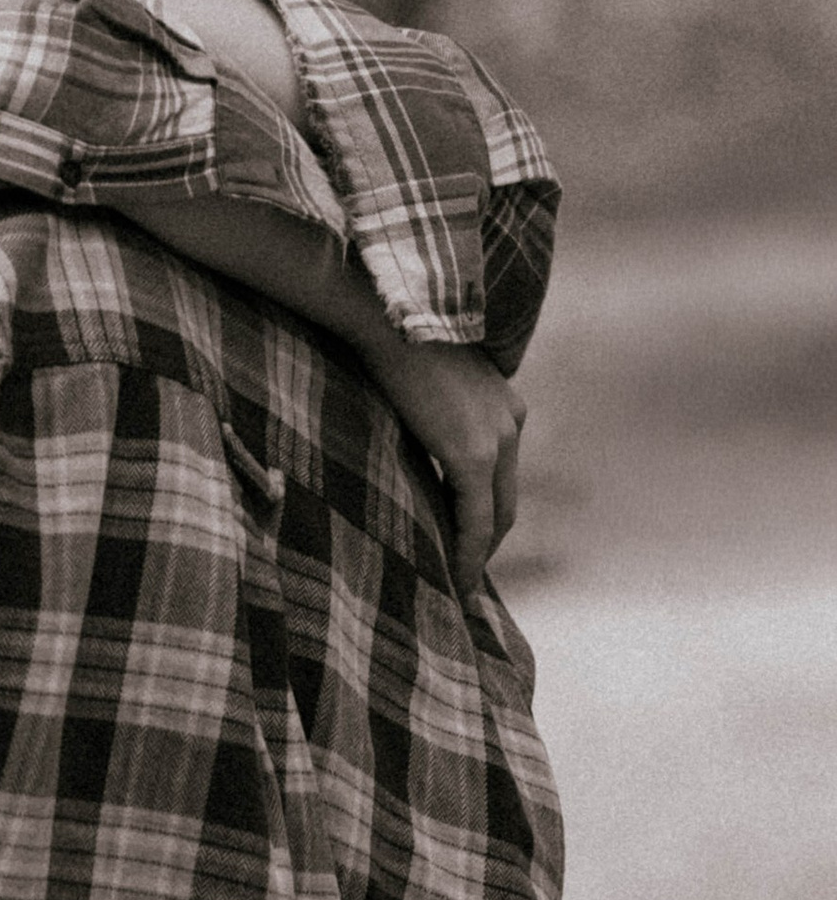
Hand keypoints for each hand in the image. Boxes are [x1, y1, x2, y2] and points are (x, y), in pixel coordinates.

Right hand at [357, 334, 525, 600]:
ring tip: (455, 584)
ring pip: (496, 515)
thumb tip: (409, 439)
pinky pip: (475, 519)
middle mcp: (511, 422)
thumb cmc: (390, 338)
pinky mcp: (473, 455)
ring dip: (477, 552)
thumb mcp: (423, 380)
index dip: (484, 511)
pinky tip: (451, 575)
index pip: (500, 473)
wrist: (387, 315)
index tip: (465, 539)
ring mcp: (497, 439)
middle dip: (486, 540)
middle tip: (462, 574)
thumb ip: (432, 415)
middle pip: (506, 500)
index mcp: (503, 404)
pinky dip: (466, 550)